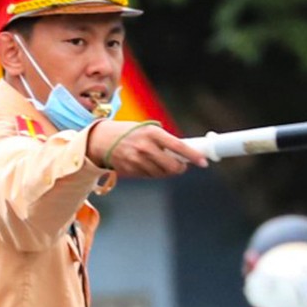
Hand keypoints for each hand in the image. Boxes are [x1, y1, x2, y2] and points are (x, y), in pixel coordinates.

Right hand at [92, 120, 208, 177]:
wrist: (103, 139)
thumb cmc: (131, 133)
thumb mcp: (148, 130)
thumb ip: (164, 141)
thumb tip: (186, 153)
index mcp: (152, 133)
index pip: (178, 146)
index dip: (193, 156)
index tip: (203, 162)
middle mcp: (145, 147)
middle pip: (172, 166)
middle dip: (180, 168)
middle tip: (182, 165)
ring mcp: (136, 160)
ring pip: (162, 173)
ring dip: (166, 171)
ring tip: (160, 161)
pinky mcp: (130, 170)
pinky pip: (149, 176)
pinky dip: (153, 172)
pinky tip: (146, 163)